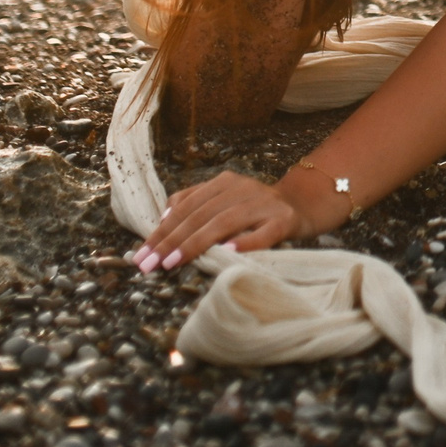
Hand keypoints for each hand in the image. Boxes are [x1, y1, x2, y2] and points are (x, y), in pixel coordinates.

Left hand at [129, 169, 306, 272]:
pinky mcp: (284, 221)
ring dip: (196, 243)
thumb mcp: (224, 199)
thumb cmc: (256, 209)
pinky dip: (244, 242)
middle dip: (171, 241)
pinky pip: (262, 234)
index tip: (142, 254)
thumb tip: (163, 218)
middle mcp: (242, 189)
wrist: (303, 204)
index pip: (186, 206)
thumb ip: (195, 203)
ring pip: (224, 222)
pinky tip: (227, 252)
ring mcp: (264, 205)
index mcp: (224, 182)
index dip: (162, 230)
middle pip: (200, 215)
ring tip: (174, 261)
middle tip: (150, 264)